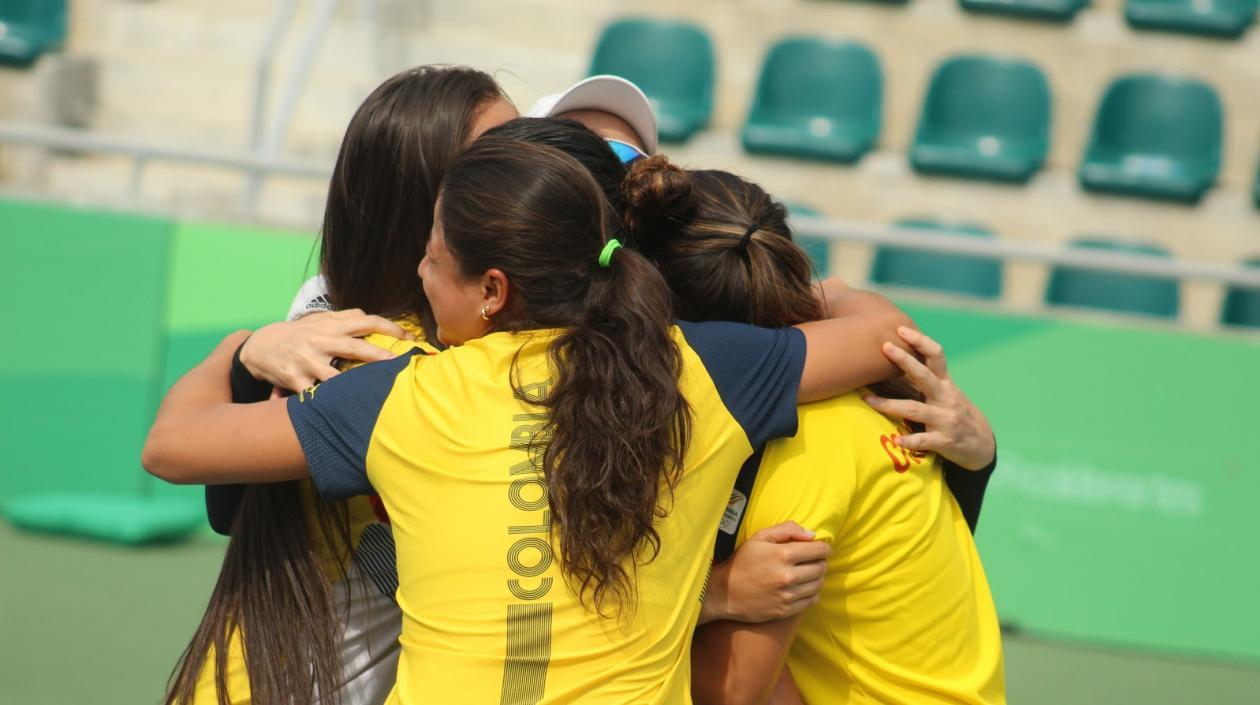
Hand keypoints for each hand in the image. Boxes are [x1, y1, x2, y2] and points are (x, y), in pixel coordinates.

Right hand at [238, 309, 413, 391]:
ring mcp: (307, 362)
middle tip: (398, 364)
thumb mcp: (319, 320)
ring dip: (353, 387)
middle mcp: (320, 342)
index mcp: (330, 327)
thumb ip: (344, 317)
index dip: (389, 327)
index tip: (409, 336)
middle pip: (354, 348)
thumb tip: (370, 316)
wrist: (260, 347)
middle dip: (378, 356)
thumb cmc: (298, 334)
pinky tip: (342, 415)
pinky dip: (324, 404)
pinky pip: (313, 396)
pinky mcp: (295, 380)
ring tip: (375, 397)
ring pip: (334, 377)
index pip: (365, 321)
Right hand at [700, 522, 829, 624]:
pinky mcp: (786, 610)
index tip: (820, 548)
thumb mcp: (759, 538)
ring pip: (818, 585)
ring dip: (817, 578)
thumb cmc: (742, 562)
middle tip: (812, 560)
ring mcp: (787, 595)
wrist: (725, 592)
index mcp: (783, 555)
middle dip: (820, 562)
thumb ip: (787, 530)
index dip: (823, 548)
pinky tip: (802, 587)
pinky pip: (811, 601)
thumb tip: (811, 535)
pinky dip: (811, 593)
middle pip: (821, 568)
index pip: (819, 550)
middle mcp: (788, 576)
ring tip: (807, 573)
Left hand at [863, 327, 994, 469]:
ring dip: (890, 405)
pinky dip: (909, 441)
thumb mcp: (947, 392)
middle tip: (885, 347)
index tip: (901, 329)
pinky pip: (923, 440)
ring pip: (915, 409)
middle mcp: (946, 398)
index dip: (921, 341)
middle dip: (905, 360)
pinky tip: (896, 441)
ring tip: (867, 400)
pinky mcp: (944, 441)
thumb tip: (899, 356)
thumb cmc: (955, 413)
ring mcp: (945, 419)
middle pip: (924, 376)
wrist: (981, 445)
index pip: (936, 356)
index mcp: (945, 383)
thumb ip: (928, 377)